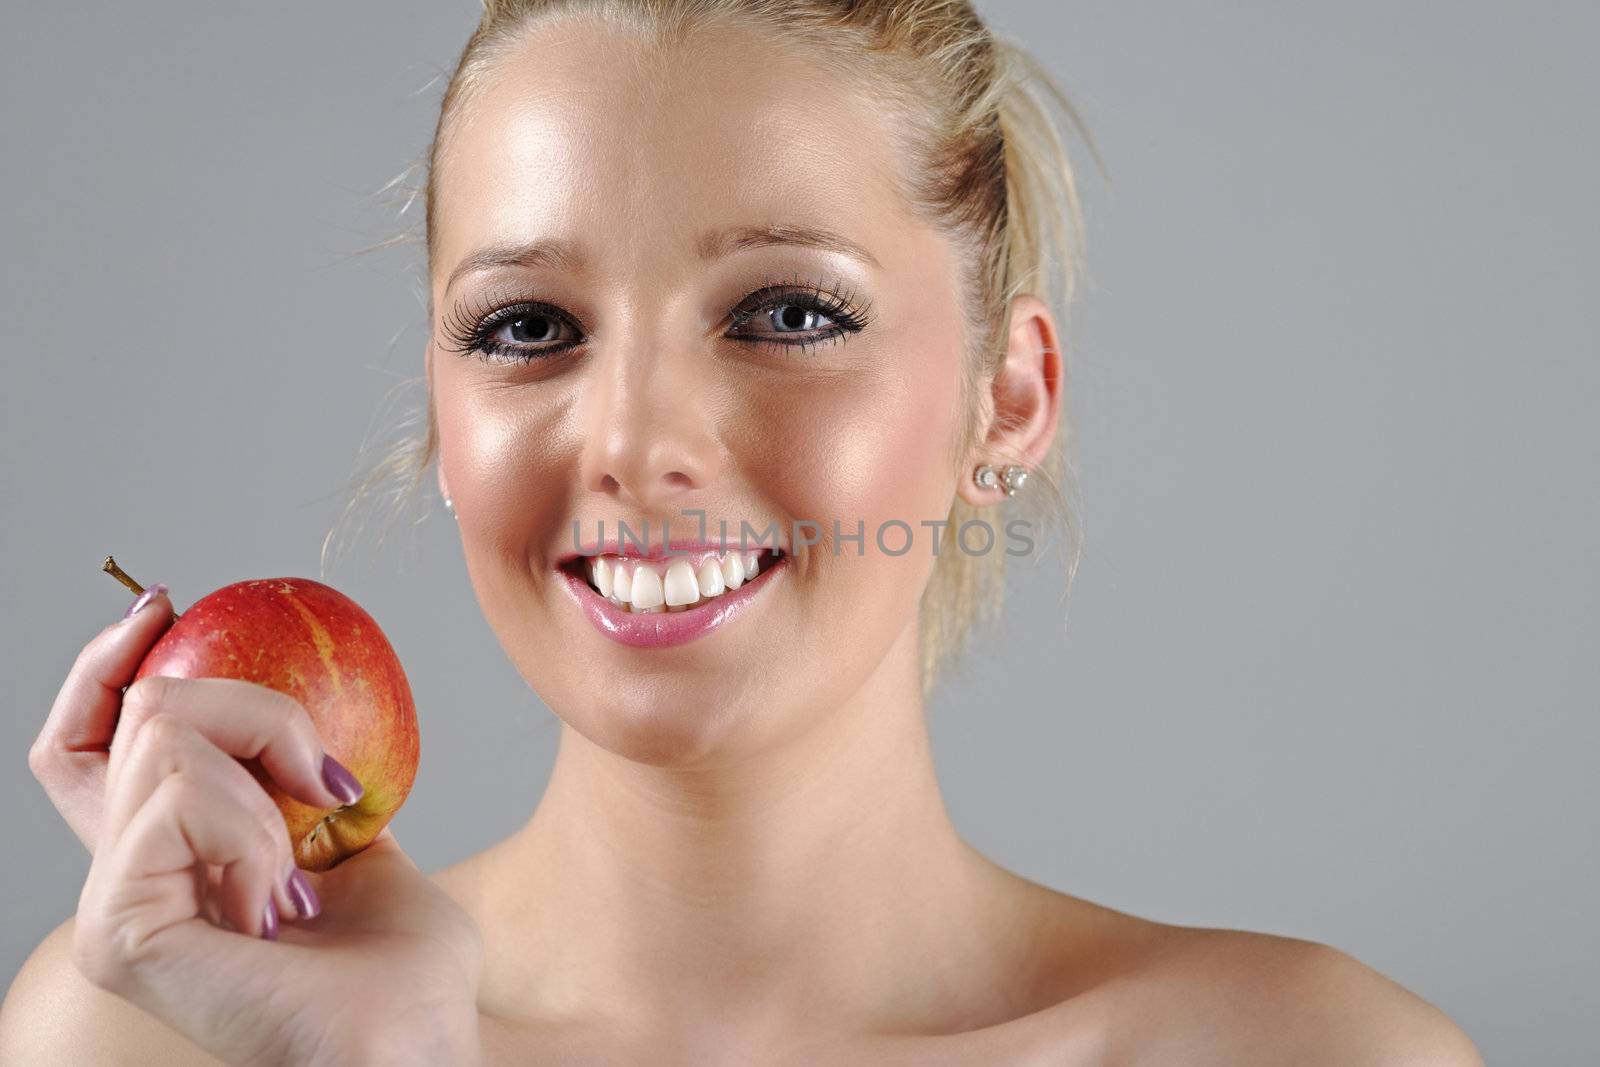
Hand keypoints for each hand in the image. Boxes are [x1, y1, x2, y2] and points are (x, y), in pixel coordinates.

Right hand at [31, 586, 483, 1064]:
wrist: (418, 1034)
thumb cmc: (402, 962)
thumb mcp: (357, 841)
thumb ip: (302, 784)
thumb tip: (297, 720)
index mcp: (168, 858)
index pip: (84, 742)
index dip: (108, 664)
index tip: (167, 605)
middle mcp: (123, 878)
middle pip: (137, 713)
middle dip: (252, 706)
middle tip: (321, 775)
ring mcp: (113, 904)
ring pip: (160, 738)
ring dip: (268, 778)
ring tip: (303, 871)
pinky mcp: (119, 928)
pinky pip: (176, 800)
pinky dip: (254, 827)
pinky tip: (281, 901)